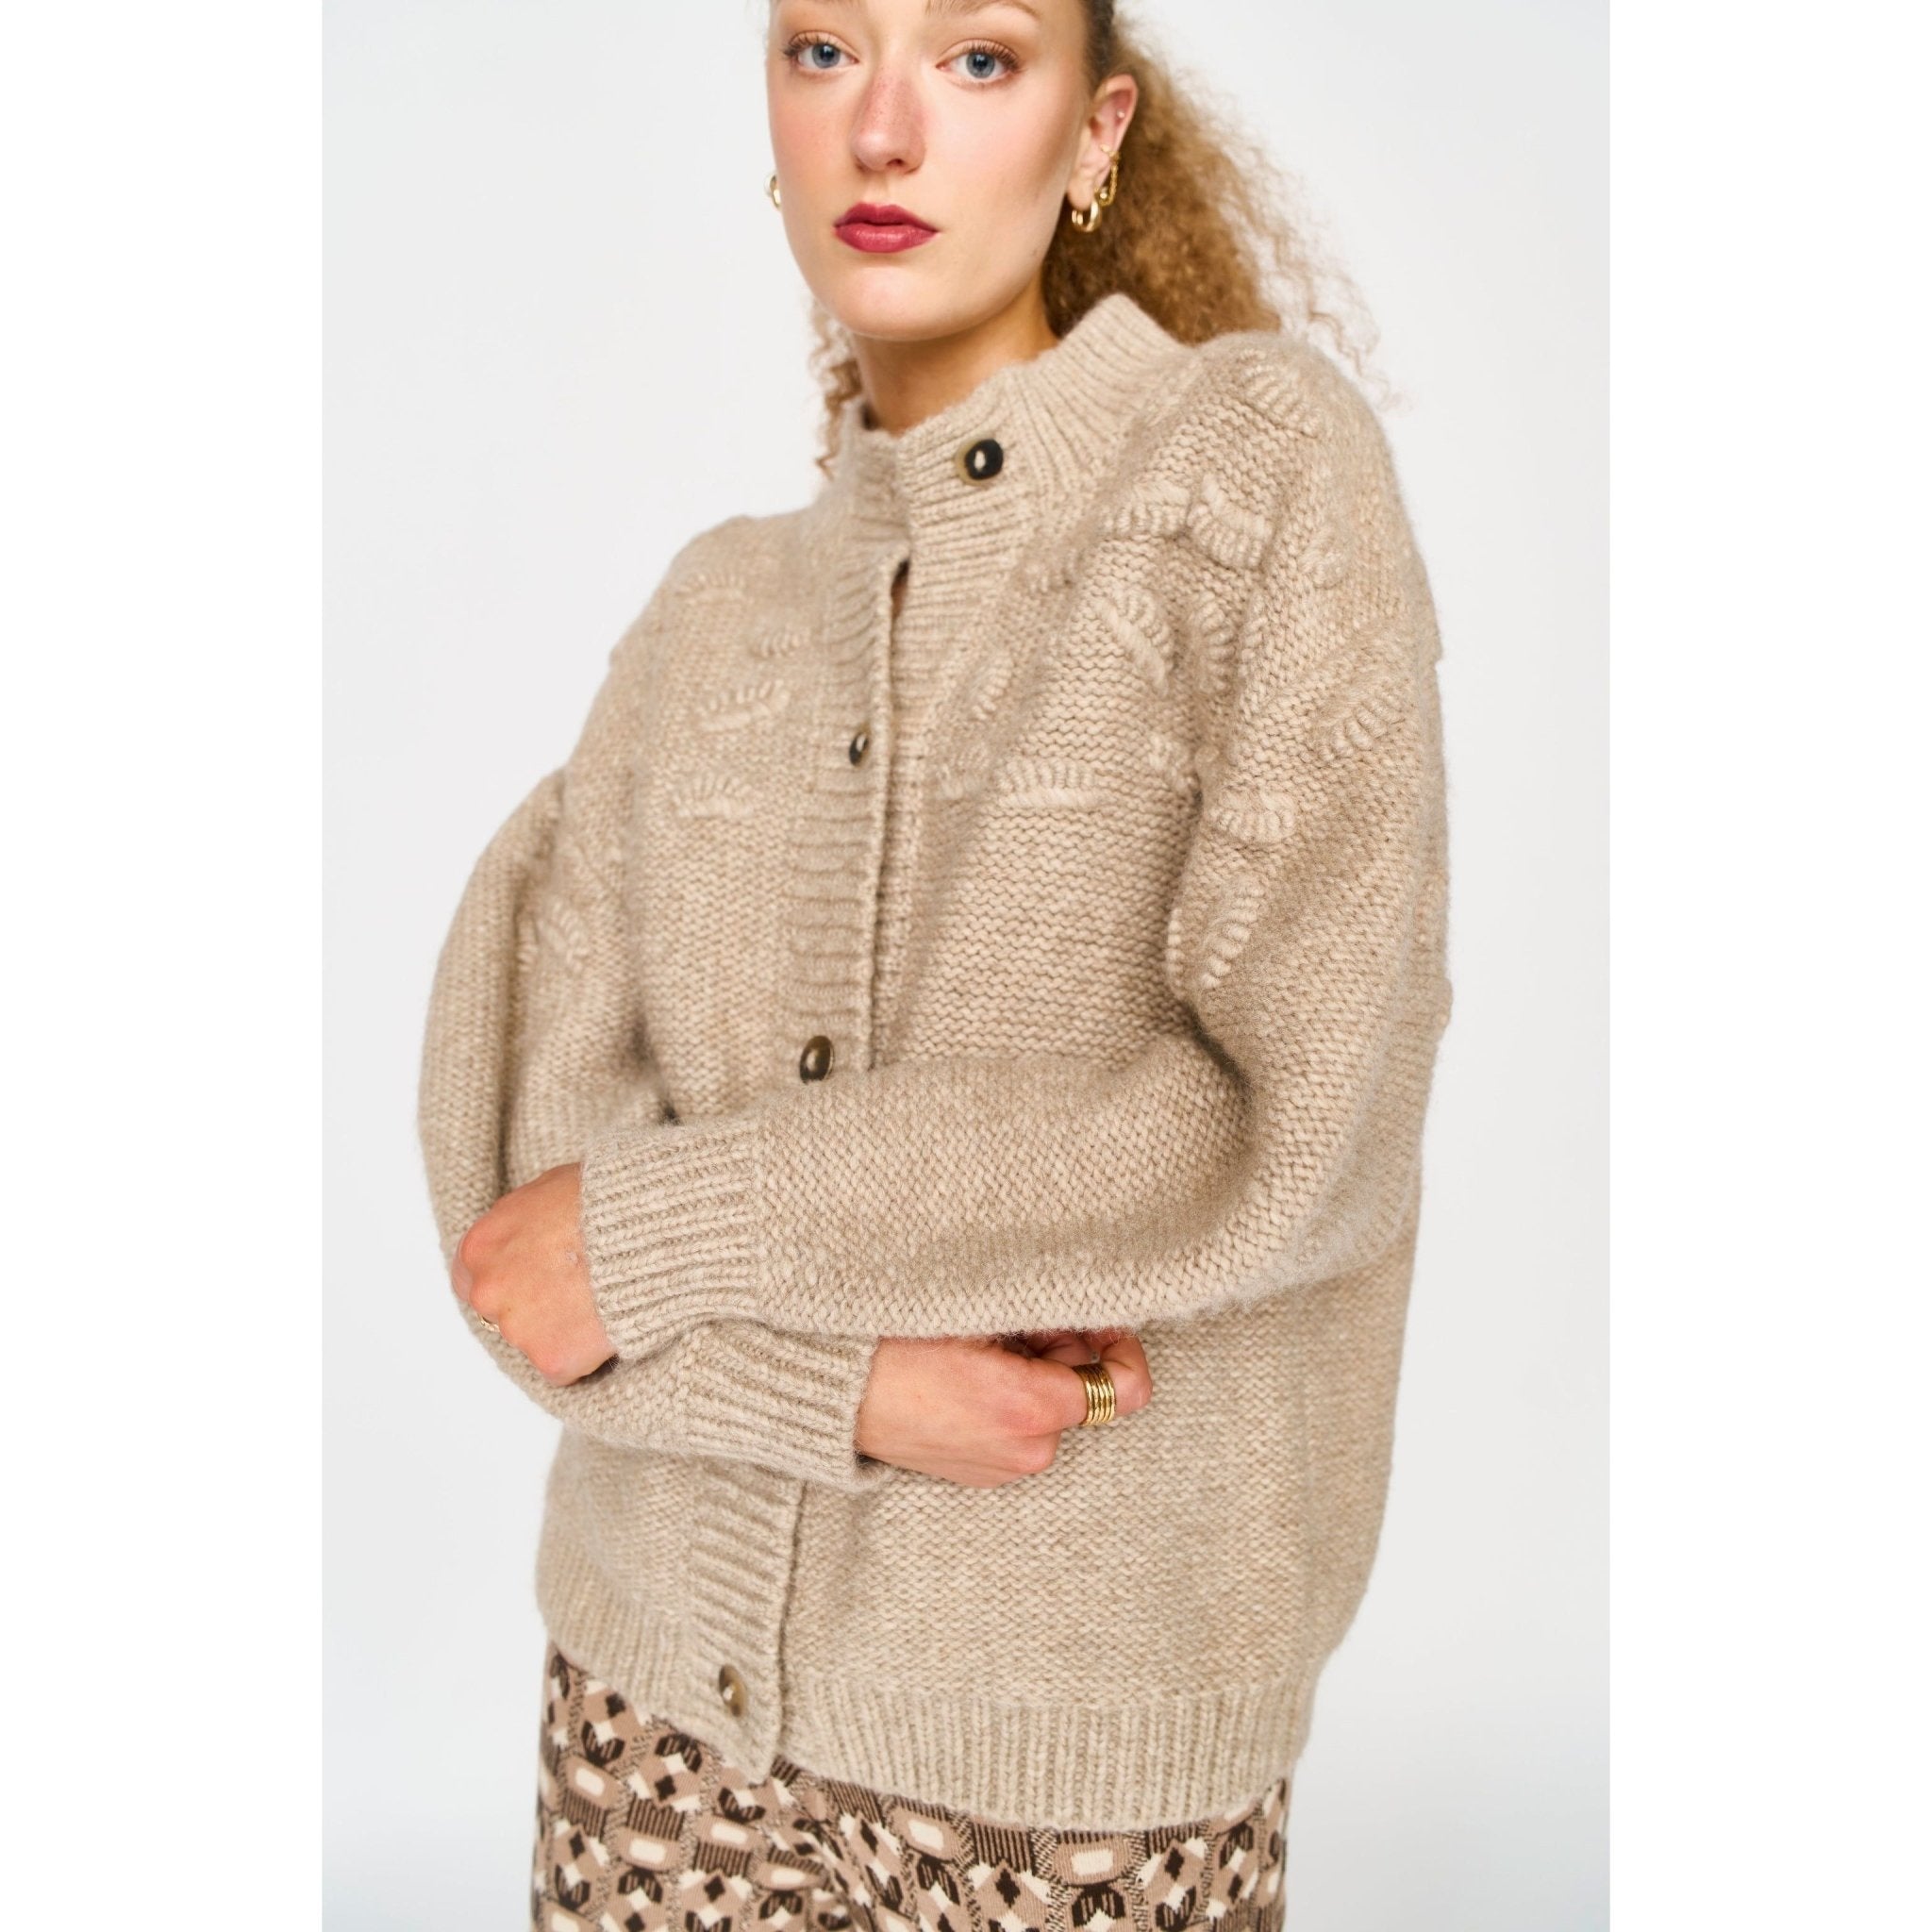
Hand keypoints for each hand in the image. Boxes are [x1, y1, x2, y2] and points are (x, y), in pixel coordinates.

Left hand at [449, 1163, 614, 1385]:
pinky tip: (608, 1323)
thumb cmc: (604, 1199)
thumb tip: (528, 1234)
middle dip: (532, 1306)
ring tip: (600, 1301)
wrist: (645, 1229)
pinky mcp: (551, 1358)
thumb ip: (522, 1223)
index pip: (470, 1279)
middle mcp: (488, 1291)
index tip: (531, 1280)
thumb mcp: (547, 1191)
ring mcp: (517, 1329)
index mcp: (480, 1247)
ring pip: (534, 1341)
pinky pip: (564, 1367)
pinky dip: (584, 1354)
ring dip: (561, 1330)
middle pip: (501, 1314)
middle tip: (573, 1292)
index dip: (507, 1279)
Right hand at [853, 1327, 1153, 1486]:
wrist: (829, 1394)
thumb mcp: (977, 1310)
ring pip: (1052, 1408)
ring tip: (981, 1341)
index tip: (1098, 1314)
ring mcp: (1002, 1469)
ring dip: (1036, 1370)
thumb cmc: (894, 1342)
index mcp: (1031, 1408)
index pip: (1128, 1388)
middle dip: (1065, 1348)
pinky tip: (968, 1372)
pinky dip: (1012, 1398)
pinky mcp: (979, 1474)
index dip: (1121, 1343)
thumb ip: (1047, 1312)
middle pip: (1085, 1390)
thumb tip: (1094, 1306)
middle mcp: (1027, 1451)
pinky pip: (1021, 1429)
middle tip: (1014, 1315)